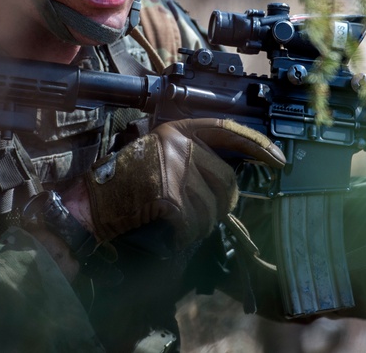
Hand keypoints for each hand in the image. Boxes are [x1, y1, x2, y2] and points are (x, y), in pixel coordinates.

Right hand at [80, 118, 284, 249]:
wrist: (88, 205)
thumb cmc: (122, 185)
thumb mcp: (158, 155)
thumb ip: (192, 158)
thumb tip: (231, 178)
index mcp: (177, 131)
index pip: (227, 130)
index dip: (256, 144)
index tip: (277, 158)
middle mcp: (178, 145)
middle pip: (227, 179)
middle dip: (220, 203)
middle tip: (198, 212)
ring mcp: (174, 168)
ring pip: (213, 207)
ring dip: (200, 223)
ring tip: (176, 222)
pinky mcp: (169, 194)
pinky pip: (195, 223)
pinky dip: (184, 234)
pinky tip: (168, 230)